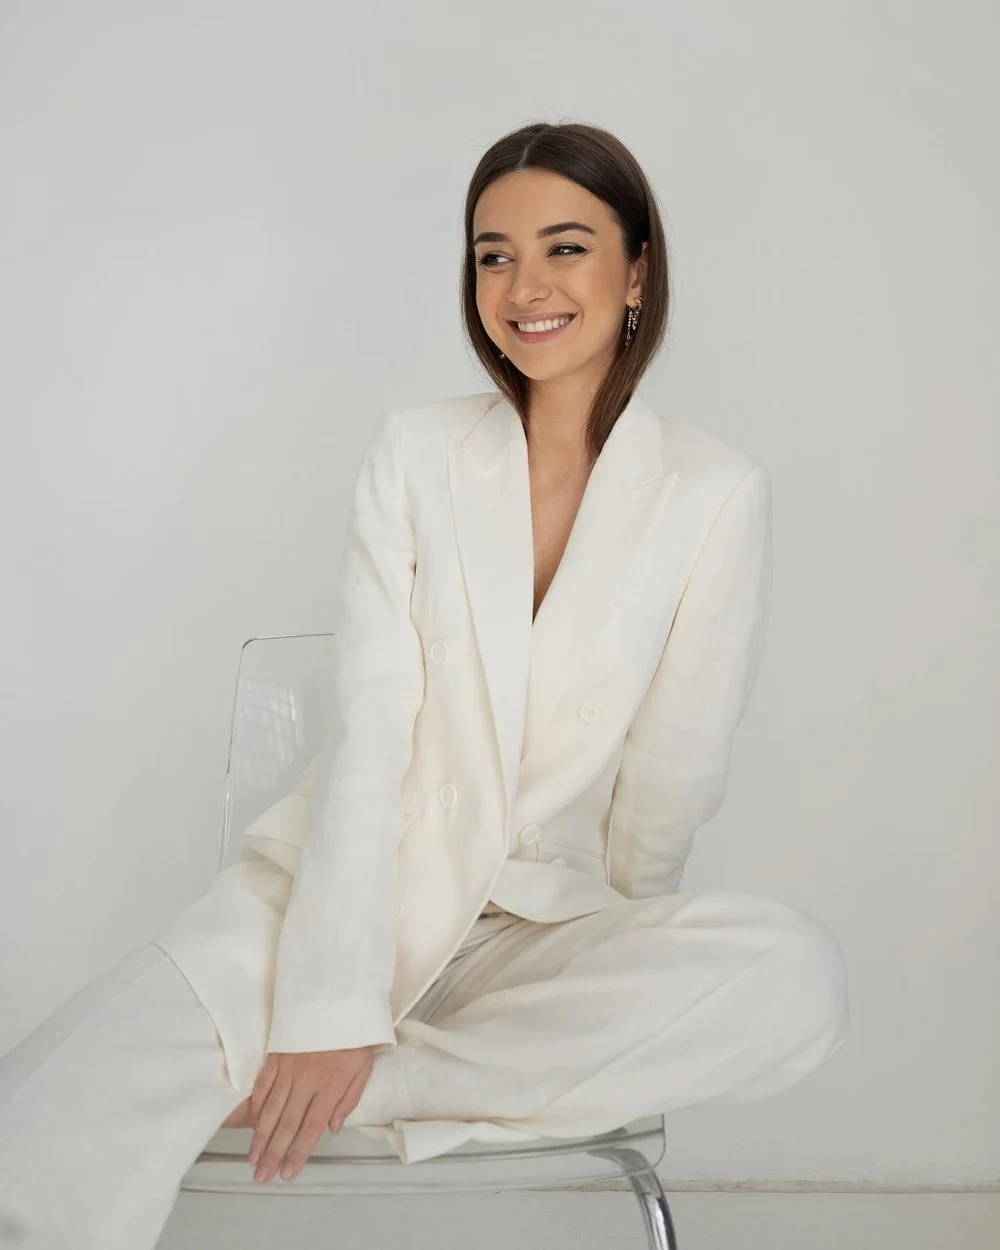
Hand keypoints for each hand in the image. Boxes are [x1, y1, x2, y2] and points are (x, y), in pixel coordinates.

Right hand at [247, 1046, 373, 1182]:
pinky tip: (252, 1123)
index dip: (298, 1153)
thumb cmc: (353, 1033)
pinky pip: (263, 1084)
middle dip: (274, 1154)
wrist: (337, 997)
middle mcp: (307, 1080)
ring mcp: (289, 1068)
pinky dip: (256, 1105)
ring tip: (253, 1158)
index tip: (288, 1173)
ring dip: (261, 1136)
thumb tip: (334, 1127)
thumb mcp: (363, 1066)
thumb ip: (349, 1099)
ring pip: (271, 1108)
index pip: (311, 1128)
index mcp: (331, 1085)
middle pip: (287, 1124)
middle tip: (263, 1175)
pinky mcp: (277, 1055)